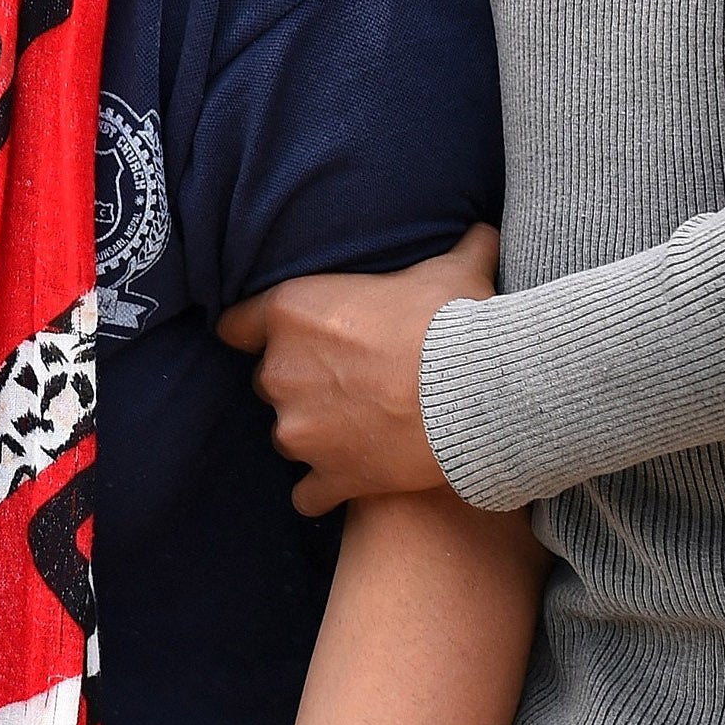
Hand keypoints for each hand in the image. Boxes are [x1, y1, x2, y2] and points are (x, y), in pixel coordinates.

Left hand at [216, 226, 499, 514]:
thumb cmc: (458, 320)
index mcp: (291, 312)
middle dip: (301, 384)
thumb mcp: (454, 268)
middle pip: (269, 382)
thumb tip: (486, 230)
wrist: (481, 392)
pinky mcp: (330, 477)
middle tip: (351, 383)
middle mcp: (281, 371)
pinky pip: (308, 494)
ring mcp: (301, 430)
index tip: (281, 339)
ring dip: (316, 435)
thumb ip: (455, 247)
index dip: (257, 332)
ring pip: (288, 437)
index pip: (237, 325)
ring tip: (362, 430)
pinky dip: (326, 489)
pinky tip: (353, 479)